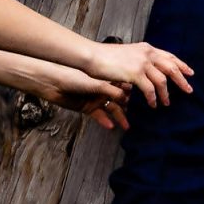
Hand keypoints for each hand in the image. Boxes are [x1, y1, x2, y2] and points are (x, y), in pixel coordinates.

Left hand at [0, 53, 131, 129]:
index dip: (138, 92)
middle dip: (132, 106)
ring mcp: (97, 99)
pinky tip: (111, 127)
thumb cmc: (76, 76)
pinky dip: (104, 121)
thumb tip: (128, 99)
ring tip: (128, 126)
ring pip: (112, 109)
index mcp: (110, 80)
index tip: (149, 97)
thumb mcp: (98, 83)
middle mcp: (105, 89)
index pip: (128, 86)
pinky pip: (99, 116)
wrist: (54, 82)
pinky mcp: (88, 108)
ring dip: (120, 117)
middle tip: (143, 113)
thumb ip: (113, 91)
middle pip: (122, 99)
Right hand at [79, 40, 191, 108]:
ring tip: (166, 103)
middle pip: (172, 68)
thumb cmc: (106, 56)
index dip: (181, 65)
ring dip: (166, 93)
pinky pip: (149, 89)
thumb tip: (147, 67)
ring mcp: (143, 63)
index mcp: (147, 48)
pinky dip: (153, 97)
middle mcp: (148, 54)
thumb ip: (140, 58)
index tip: (190, 73)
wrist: (92, 55)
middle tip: (189, 90)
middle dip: (181, 80)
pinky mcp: (135, 73)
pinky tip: (153, 104)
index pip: (170, 57)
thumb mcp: (128, 53)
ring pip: (162, 80)